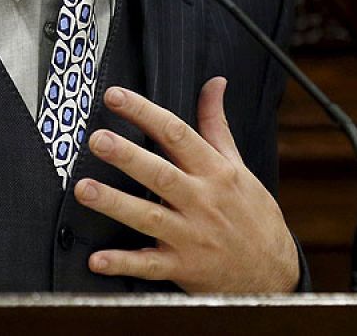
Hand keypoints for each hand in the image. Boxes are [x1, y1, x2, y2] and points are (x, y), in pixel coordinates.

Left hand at [73, 77, 297, 292]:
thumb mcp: (239, 166)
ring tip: (84, 189)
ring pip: (149, 217)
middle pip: (160, 173)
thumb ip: (217, 125)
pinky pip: (149, 266)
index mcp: (215, 171)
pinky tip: (96, 259)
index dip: (144, 113)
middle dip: (127, 156)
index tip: (115, 96)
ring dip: (116, 203)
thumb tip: (214, 84)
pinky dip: (123, 263)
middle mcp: (202, 200)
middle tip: (96, 139)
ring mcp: (192, 236)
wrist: (273, 271)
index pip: (176, 134)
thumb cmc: (252, 214)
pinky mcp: (183, 267)